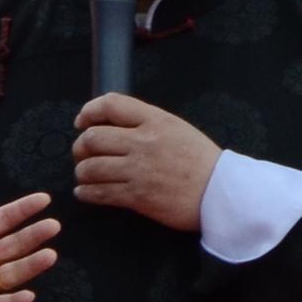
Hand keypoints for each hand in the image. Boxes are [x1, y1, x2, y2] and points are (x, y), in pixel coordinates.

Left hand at [71, 93, 222, 231]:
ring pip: (91, 167)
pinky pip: (99, 193)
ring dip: (81, 171)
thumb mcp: (177, 128)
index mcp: (155, 120)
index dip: (88, 111)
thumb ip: (146, 123)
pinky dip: (86, 192)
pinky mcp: (138, 197)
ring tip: (84, 175)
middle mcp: (143, 142)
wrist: (222, 193)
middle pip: (92, 137)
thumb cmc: (201, 161)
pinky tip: (86, 192)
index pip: (110, 105)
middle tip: (81, 153)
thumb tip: (111, 125)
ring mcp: (139, 170)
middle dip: (80, 146)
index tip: (82, 121)